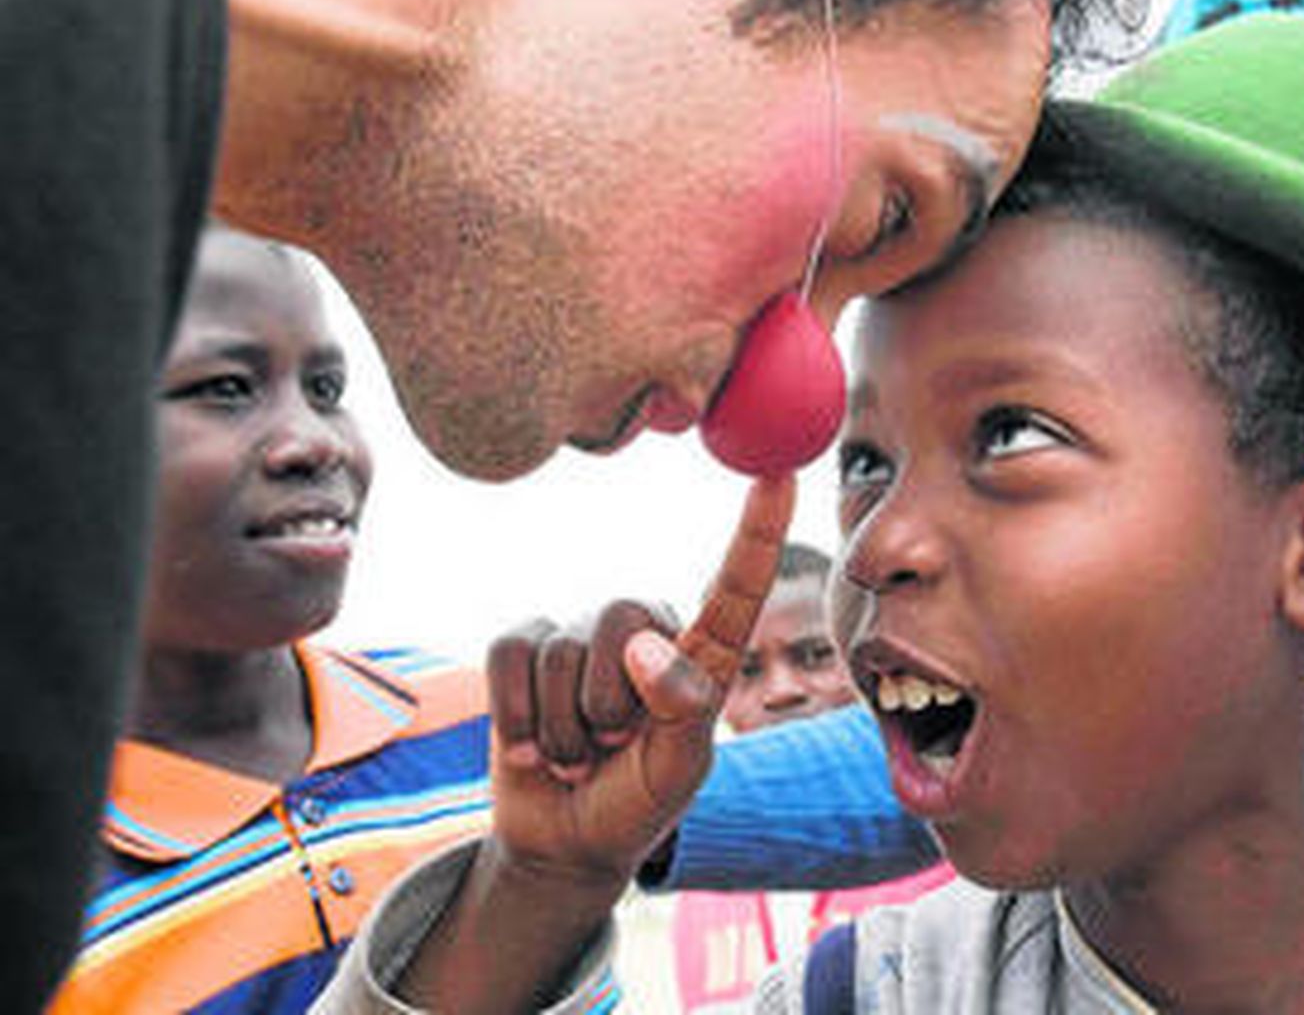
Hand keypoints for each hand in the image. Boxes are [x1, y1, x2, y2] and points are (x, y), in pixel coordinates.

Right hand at [398, 476, 795, 1012]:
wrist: (566, 841)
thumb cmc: (639, 802)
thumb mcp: (680, 771)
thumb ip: (681, 708)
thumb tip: (645, 644)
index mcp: (704, 655)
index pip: (736, 585)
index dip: (758, 529)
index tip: (779, 475)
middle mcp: (648, 631)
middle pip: (623, 616)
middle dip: (609, 702)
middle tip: (610, 748)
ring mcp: (584, 637)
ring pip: (564, 649)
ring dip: (564, 725)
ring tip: (578, 755)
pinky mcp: (527, 647)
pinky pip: (512, 655)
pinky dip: (518, 713)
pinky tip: (532, 747)